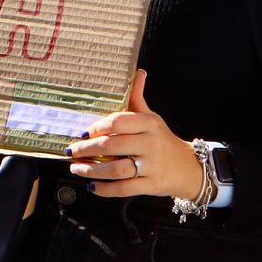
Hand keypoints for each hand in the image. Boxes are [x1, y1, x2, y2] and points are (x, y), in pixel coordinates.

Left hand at [64, 70, 203, 199]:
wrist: (189, 167)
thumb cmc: (163, 140)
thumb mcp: (152, 118)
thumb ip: (138, 97)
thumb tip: (138, 72)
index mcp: (149, 123)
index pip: (119, 121)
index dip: (97, 127)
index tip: (82, 133)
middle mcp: (151, 143)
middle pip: (113, 145)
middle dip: (87, 149)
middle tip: (71, 151)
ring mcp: (152, 165)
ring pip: (116, 169)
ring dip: (92, 170)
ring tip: (76, 168)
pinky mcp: (151, 185)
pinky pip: (124, 188)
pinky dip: (105, 189)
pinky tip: (92, 186)